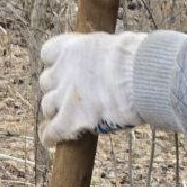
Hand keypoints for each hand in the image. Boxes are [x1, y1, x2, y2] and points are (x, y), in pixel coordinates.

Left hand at [38, 30, 151, 149]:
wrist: (139, 77)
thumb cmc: (137, 59)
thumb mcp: (116, 45)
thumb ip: (104, 53)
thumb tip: (115, 58)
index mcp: (73, 48)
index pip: (49, 52)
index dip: (56, 62)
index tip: (65, 67)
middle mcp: (63, 71)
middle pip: (47, 81)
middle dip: (57, 87)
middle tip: (69, 94)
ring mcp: (64, 96)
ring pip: (47, 105)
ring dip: (55, 111)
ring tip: (64, 117)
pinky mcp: (69, 120)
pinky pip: (52, 131)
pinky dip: (51, 136)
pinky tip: (52, 141)